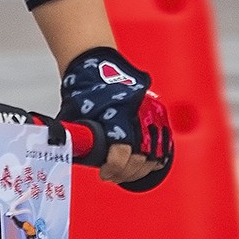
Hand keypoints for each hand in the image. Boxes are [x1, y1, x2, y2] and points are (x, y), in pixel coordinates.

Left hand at [59, 47, 172, 189]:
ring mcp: (150, 111)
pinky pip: (164, 140)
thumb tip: (74, 160)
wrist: (97, 63)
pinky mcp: (157, 110)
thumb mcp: (74, 115)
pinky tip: (145, 163)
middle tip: (114, 175)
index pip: (123, 152)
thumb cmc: (84, 87)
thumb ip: (78, 139)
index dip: (114, 168)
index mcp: (115, 113)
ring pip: (156, 151)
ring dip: (141, 168)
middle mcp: (136, 112)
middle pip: (141, 156)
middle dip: (126, 172)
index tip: (105, 174)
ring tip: (128, 172)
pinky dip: (156, 155)